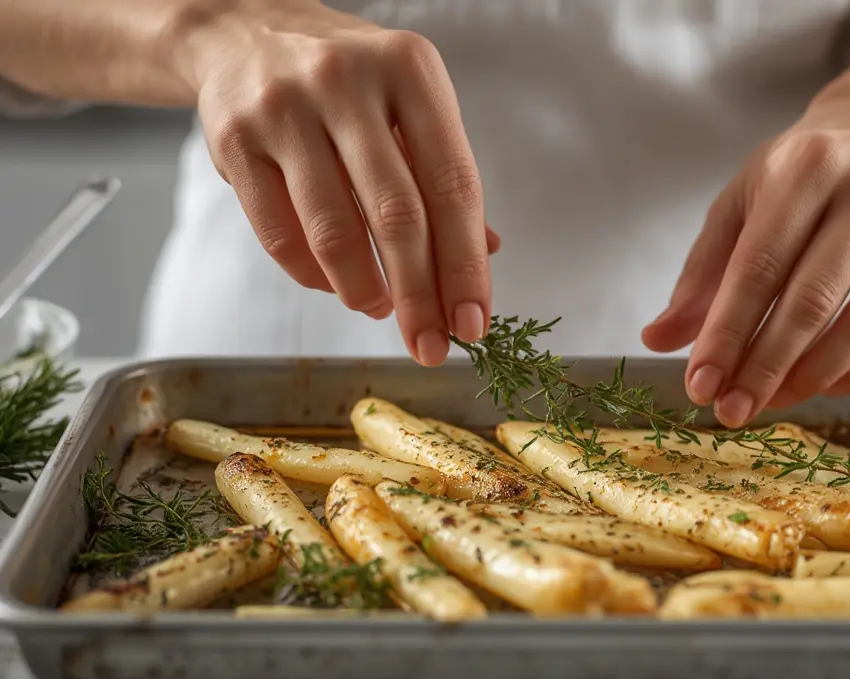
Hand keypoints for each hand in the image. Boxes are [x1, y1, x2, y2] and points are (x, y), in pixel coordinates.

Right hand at [181, 0, 497, 363]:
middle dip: (419, 295)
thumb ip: (444, 177)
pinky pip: (279, 234)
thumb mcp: (411, 106)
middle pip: (397, 215)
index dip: (466, 265)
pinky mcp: (233, 139)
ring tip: (381, 310)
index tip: (472, 322)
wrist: (243, 32)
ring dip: (365, 290)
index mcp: (410, 70)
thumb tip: (484, 257)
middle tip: (430, 344)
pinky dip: (314, 276)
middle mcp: (347, 81)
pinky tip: (336, 285)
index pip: (452, 185)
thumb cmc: (348, 82)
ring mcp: (284, 108)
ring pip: (334, 231)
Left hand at [642, 98, 849, 426]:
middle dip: (766, 367)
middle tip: (733, 409)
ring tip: (773, 400)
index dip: (727, 333)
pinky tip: (827, 386)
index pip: (760, 267)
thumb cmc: (799, 181)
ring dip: (814, 377)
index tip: (701, 384)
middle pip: (813, 301)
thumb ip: (701, 275)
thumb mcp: (740, 206)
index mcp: (808, 167)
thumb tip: (659, 341)